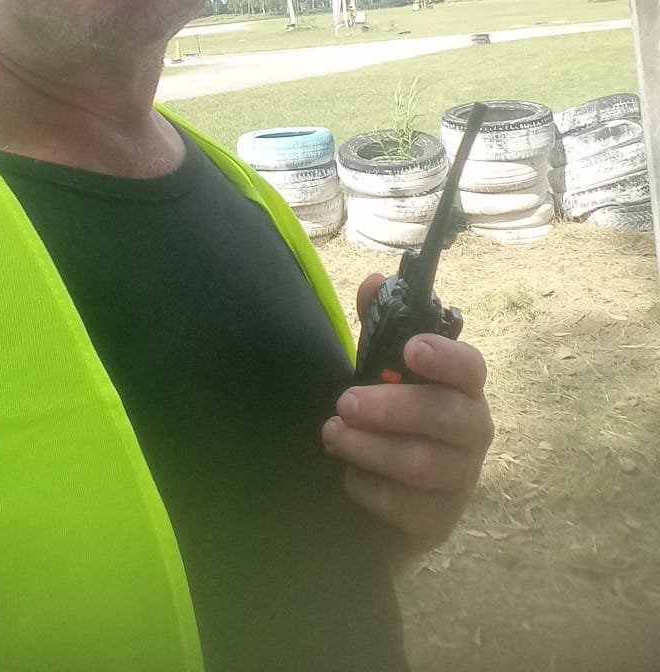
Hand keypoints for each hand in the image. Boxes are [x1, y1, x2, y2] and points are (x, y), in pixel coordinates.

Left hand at [321, 273, 494, 557]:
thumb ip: (380, 325)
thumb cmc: (392, 422)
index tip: (411, 350)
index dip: (445, 357)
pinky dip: (372, 489)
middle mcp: (471, 432)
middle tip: (344, 401)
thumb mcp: (382, 372)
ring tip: (331, 434)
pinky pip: (408, 507)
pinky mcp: (439, 521)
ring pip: (424, 463)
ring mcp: (460, 479)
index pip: (470, 367)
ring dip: (372, 448)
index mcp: (462, 389)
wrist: (391, 500)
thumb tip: (375, 281)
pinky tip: (348, 478)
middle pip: (446, 416)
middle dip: (392, 407)